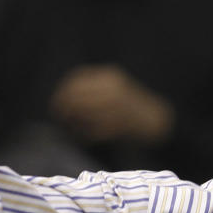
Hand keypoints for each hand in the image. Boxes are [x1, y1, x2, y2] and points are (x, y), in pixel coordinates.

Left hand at [49, 65, 173, 142]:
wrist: (156, 119)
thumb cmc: (129, 104)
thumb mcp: (113, 88)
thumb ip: (92, 89)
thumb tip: (63, 97)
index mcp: (110, 77)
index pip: (77, 80)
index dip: (63, 92)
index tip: (56, 102)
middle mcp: (113, 90)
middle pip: (78, 97)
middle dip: (64, 108)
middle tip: (58, 116)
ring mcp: (118, 108)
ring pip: (85, 115)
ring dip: (73, 123)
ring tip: (68, 127)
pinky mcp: (121, 126)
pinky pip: (95, 131)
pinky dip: (85, 134)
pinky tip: (80, 136)